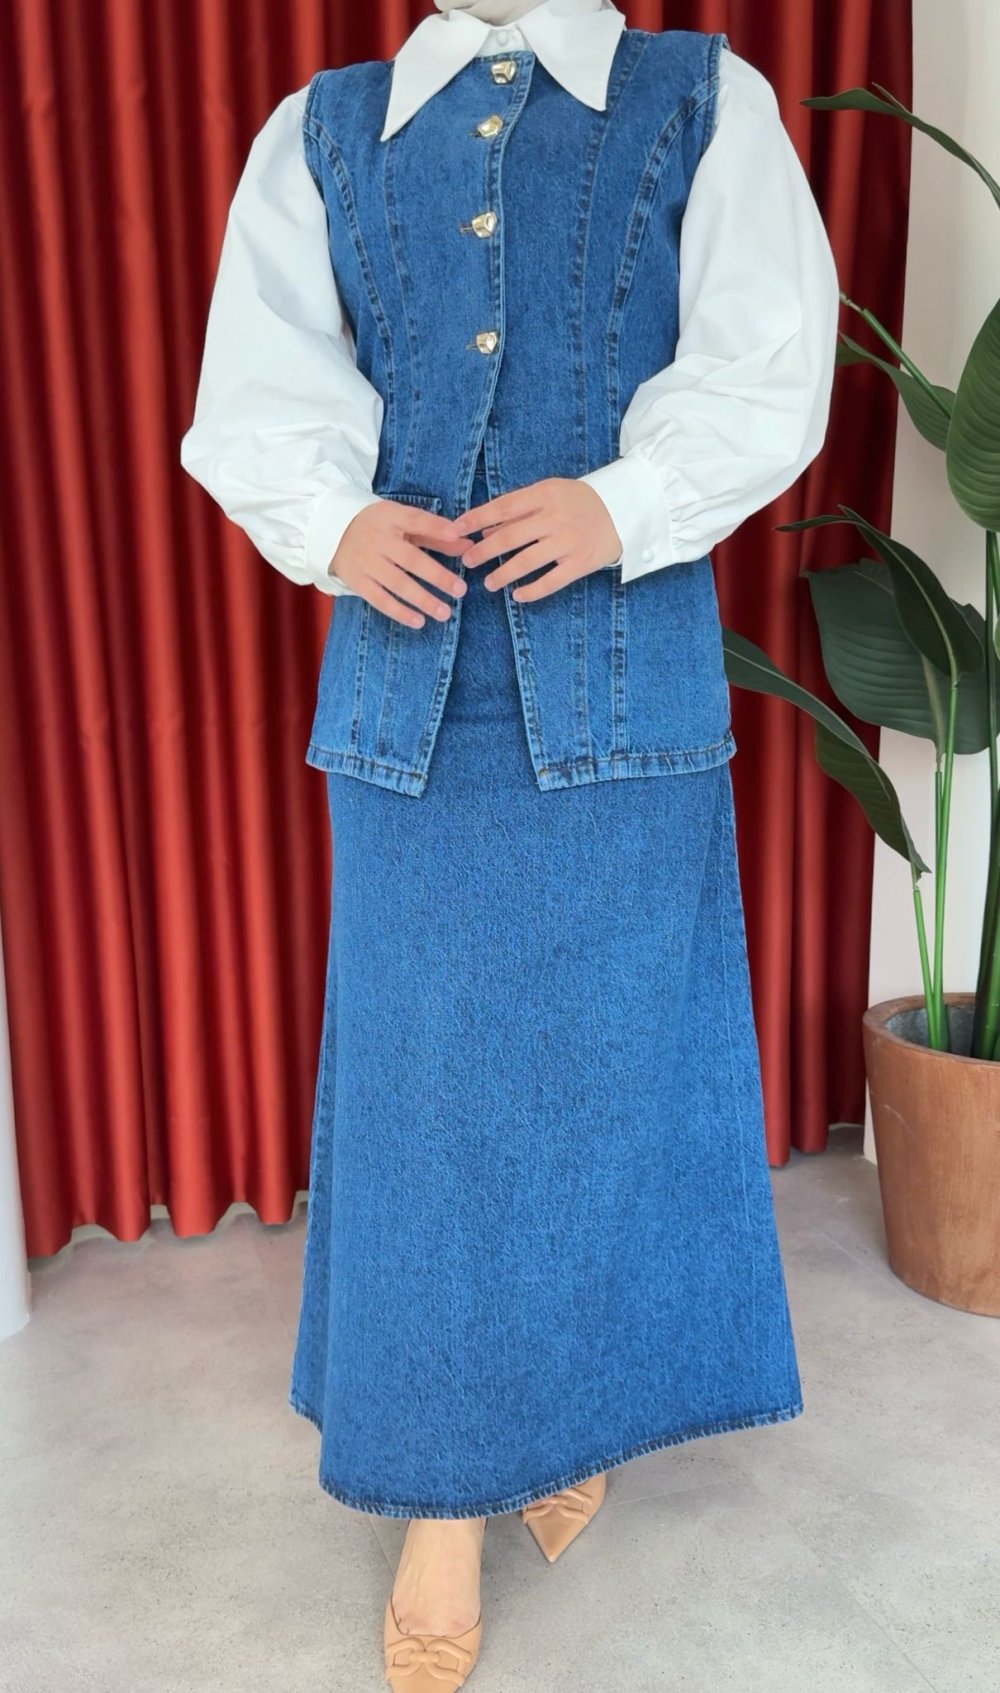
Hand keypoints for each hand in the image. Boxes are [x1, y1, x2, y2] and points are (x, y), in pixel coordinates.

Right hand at [330, 500, 471, 627]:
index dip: (436, 527)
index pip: (416, 520)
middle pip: (410, 559)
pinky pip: (379, 599)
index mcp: (391, 517)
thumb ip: (435, 534)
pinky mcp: (357, 581)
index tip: (457, 535)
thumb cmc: (380, 526)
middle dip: (437, 576)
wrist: (333, 531)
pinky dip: (399, 612)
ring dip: (422, 600)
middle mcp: (377, 539)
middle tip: (461, 590)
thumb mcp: (403, 522)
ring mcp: (366, 561)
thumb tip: (468, 545)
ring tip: (445, 613)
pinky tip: (419, 621)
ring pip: (397, 583)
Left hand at [452, 478, 622, 600]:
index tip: (455, 530)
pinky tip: (517, 595)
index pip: (502, 507)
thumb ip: (519, 511)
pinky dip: (532, 591)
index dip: (476, 519)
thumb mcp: (550, 494)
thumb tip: (485, 531)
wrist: (626, 508)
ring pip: (526, 562)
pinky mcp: (581, 563)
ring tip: (488, 583)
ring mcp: (569, 541)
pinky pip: (551, 581)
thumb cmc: (580, 501)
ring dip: (502, 574)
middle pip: (509, 538)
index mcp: (545, 494)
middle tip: (467, 562)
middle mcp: (555, 517)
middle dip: (483, 552)